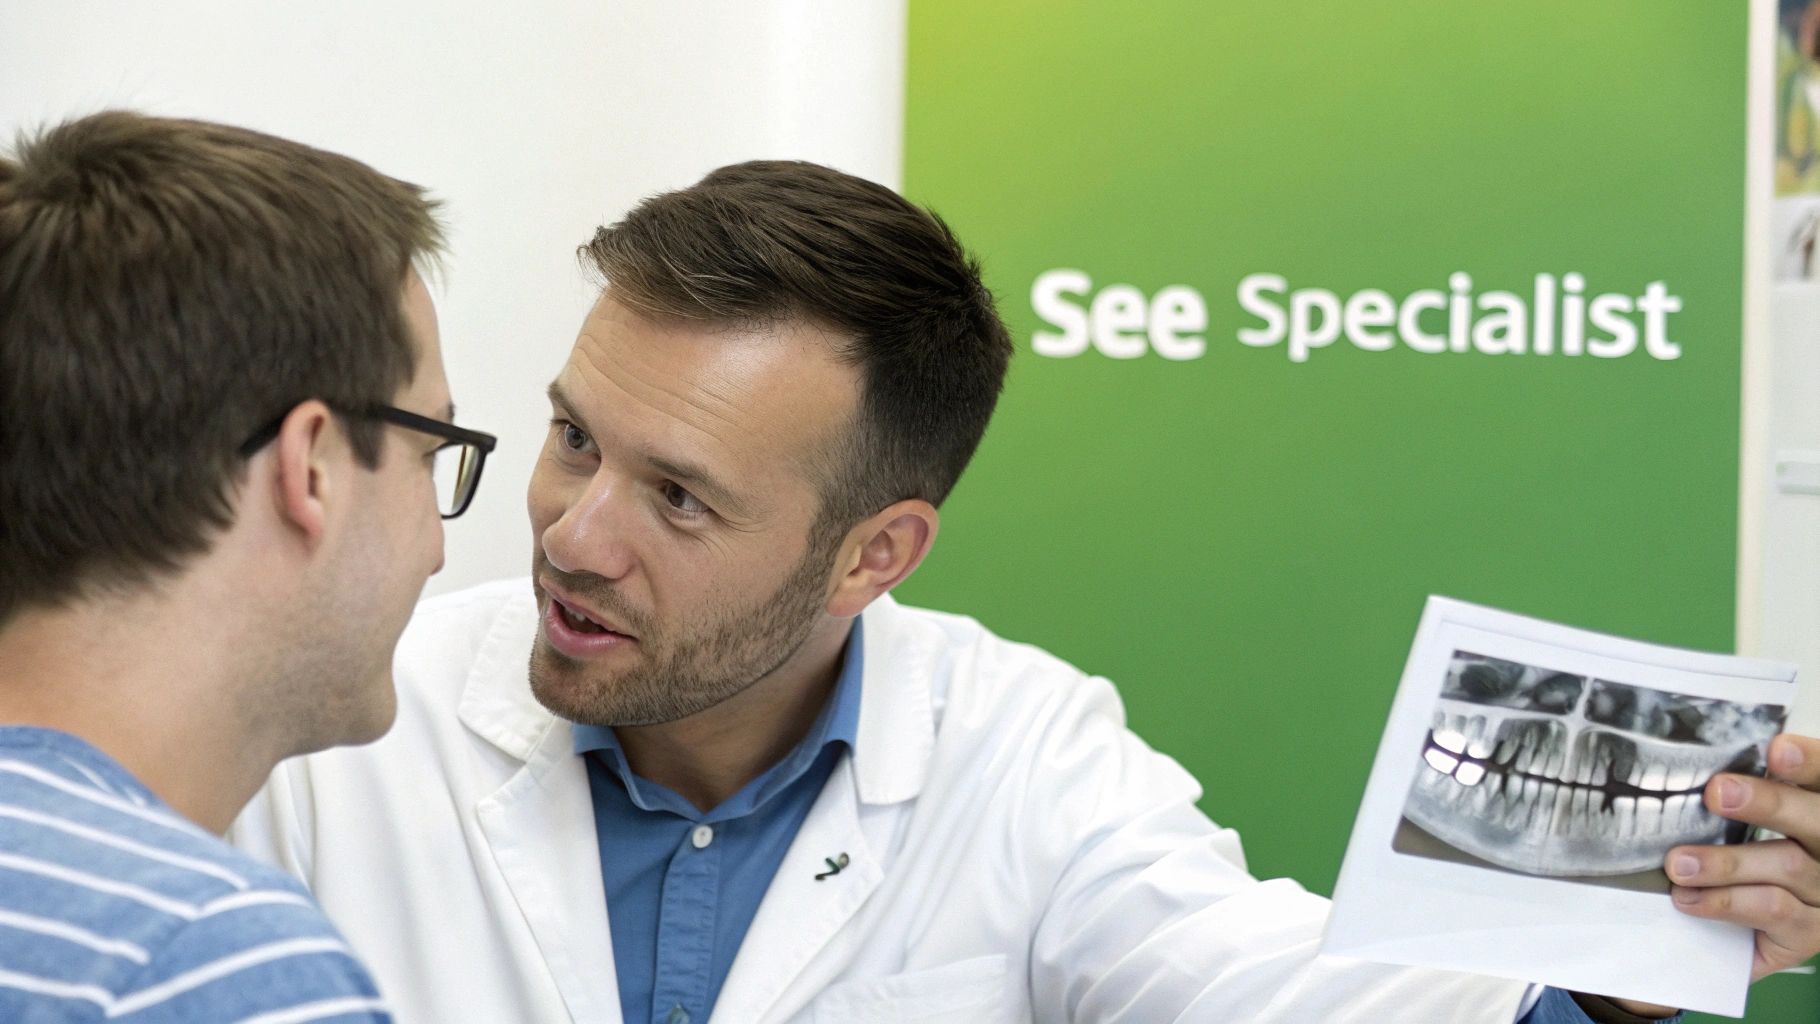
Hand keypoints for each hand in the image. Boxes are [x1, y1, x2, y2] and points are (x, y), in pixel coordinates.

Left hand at [1664, 733, 1819, 979]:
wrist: (1771, 930)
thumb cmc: (1755, 861)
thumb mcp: (1756, 822)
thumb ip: (1742, 795)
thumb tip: (1691, 769)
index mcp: (1819, 808)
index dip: (1807, 762)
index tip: (1776, 749)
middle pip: (1815, 820)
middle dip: (1768, 803)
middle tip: (1718, 793)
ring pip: (1786, 866)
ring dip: (1726, 862)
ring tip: (1678, 863)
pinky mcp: (1810, 932)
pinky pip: (1772, 910)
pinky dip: (1726, 901)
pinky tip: (1689, 898)